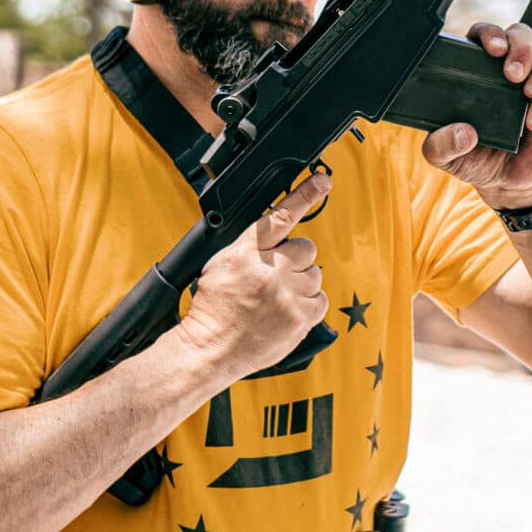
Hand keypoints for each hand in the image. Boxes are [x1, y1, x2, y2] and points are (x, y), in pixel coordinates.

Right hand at [173, 173, 331, 377]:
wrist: (209, 350)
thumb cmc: (213, 309)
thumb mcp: (220, 264)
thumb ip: (249, 247)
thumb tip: (277, 234)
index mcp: (245, 253)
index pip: (280, 216)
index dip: (305, 195)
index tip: (323, 181)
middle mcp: (269, 271)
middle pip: (305, 248)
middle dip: (295, 259)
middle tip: (278, 276)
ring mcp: (286, 296)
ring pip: (314, 275)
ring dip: (301, 283)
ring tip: (279, 299)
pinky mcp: (299, 319)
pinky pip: (320, 300)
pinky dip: (308, 304)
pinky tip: (289, 311)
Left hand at [422, 22, 531, 211]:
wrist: (501, 182)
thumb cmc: (469, 157)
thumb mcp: (442, 155)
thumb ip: (441, 145)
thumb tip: (463, 132)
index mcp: (475, 70)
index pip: (483, 35)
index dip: (490, 33)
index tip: (492, 50)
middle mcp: (503, 70)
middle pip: (519, 34)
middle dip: (520, 46)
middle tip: (511, 74)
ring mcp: (528, 84)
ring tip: (527, 91)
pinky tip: (531, 123)